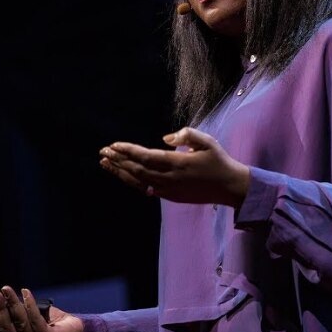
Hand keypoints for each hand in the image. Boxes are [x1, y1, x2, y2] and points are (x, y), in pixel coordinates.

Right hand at [0, 286, 82, 331]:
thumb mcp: (31, 316)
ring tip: (8, 290)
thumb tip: (2, 297)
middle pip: (6, 330)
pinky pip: (36, 320)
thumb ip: (18, 311)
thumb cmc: (53, 322)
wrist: (78, 330)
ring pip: (20, 323)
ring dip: (13, 304)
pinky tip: (26, 292)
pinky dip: (30, 304)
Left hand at [99, 127, 250, 206]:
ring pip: (138, 181)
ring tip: (105, 164)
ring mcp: (169, 190)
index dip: (127, 151)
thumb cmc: (219, 161)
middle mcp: (170, 179)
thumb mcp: (208, 141)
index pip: (146, 157)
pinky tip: (124, 175)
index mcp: (178, 163)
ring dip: (120, 172)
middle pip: (136, 169)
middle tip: (103, 152)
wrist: (229, 188)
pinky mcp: (171, 197)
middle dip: (118, 160)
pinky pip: (146, 189)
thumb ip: (187, 135)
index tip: (113, 145)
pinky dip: (132, 181)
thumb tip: (165, 139)